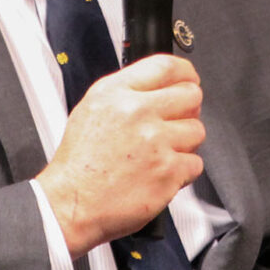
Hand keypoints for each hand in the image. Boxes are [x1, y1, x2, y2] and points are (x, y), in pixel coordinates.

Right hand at [34, 53, 205, 257]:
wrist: (72, 203)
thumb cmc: (79, 164)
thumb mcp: (91, 109)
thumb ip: (126, 92)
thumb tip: (159, 87)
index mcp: (116, 93)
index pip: (165, 66)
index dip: (185, 72)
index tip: (189, 80)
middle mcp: (137, 113)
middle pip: (190, 95)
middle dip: (189, 108)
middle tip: (176, 121)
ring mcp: (156, 142)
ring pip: (197, 130)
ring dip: (185, 142)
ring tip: (162, 152)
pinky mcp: (168, 171)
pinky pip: (195, 163)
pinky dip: (184, 170)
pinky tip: (162, 172)